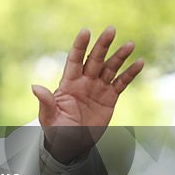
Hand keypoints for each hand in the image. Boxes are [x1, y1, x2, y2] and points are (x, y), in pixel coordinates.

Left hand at [32, 27, 143, 162]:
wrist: (72, 144)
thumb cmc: (57, 130)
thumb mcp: (49, 117)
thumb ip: (46, 102)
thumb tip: (35, 87)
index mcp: (68, 83)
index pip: (74, 59)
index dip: (80, 46)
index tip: (86, 31)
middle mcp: (84, 81)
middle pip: (95, 59)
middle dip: (102, 45)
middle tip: (111, 30)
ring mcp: (98, 88)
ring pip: (110, 68)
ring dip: (120, 56)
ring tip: (130, 44)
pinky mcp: (110, 98)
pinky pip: (121, 82)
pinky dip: (130, 73)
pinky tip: (139, 62)